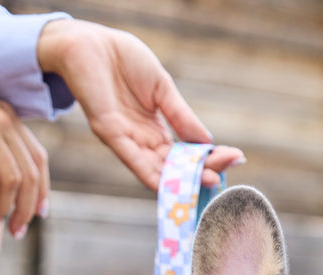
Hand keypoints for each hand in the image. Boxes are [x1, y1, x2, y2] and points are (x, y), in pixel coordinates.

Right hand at [0, 68, 48, 235]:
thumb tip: (7, 177)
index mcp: (6, 115)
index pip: (38, 159)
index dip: (42, 191)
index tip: (38, 214)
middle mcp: (1, 118)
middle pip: (29, 174)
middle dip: (26, 210)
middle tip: (16, 231)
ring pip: (11, 181)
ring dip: (3, 210)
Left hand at [37, 19, 244, 190]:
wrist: (88, 43)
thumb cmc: (123, 60)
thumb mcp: (162, 88)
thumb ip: (182, 116)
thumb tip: (207, 142)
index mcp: (156, 130)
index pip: (187, 154)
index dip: (210, 158)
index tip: (235, 158)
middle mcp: (143, 142)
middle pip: (177, 167)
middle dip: (203, 171)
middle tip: (227, 172)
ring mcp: (127, 142)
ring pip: (159, 170)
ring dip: (185, 180)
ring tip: (210, 180)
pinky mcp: (110, 134)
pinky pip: (134, 162)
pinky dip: (155, 176)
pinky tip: (173, 184)